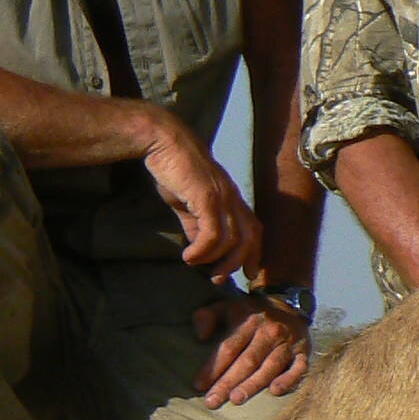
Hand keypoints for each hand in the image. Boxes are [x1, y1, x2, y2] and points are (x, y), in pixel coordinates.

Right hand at [142, 110, 265, 274]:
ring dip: (215, 259)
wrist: (164, 141)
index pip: (254, 230)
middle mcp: (233, 198)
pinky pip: (213, 232)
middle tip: (217, 278)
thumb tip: (199, 247)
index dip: (254, 253)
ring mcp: (222, 197)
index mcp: (232, 199)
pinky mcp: (207, 196)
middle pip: (250, 238)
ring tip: (195, 264)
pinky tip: (188, 256)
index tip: (246, 273)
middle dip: (237, 263)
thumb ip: (196, 223)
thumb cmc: (176, 170)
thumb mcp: (189, 202)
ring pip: (232, 239)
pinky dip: (203, 250)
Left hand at [191, 290, 310, 406]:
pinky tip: (275, 391)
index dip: (213, 367)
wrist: (290, 305)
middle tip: (212, 401)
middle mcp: (270, 332)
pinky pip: (298, 368)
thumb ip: (207, 317)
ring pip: (270, 366)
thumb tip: (200, 337)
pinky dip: (288, 379)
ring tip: (236, 399)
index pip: (229, 347)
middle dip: (228, 382)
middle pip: (247, 360)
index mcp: (249, 321)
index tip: (199, 385)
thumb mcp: (227, 306)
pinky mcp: (303, 353)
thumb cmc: (251, 314)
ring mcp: (288, 343)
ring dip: (253, 384)